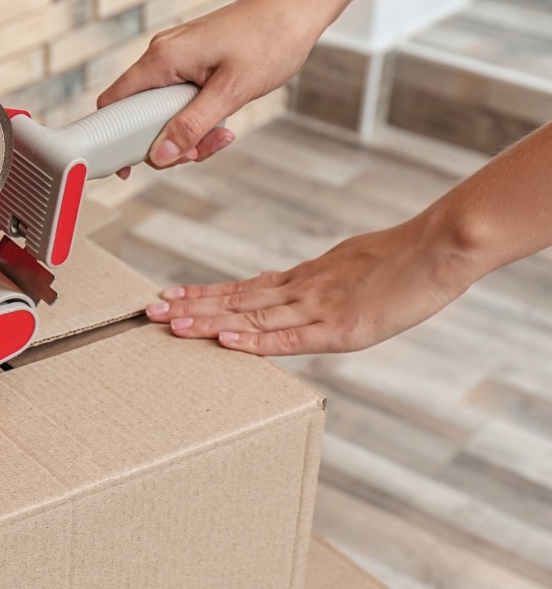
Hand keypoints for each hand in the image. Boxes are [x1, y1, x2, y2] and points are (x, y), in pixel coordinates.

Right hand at [97, 0, 324, 176]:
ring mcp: (177, 57)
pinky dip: (197, 116)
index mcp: (162, 58)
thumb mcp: (230, 92)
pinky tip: (223, 120)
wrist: (298, 9)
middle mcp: (162, 55)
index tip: (132, 166)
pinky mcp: (192, 60)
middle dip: (167, 141)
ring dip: (188, 131)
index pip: (115, 103)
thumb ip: (192, 125)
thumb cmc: (270, 39)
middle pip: (139, 114)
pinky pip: (180, 99)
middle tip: (199, 151)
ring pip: (163, 110)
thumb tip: (162, 154)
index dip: (115, 139)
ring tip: (222, 134)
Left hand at [144, 219, 479, 354]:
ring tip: (171, 324)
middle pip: (236, 301)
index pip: (242, 289)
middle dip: (191, 307)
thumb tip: (286, 295)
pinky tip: (226, 341)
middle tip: (149, 310)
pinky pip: (290, 338)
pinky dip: (256, 340)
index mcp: (302, 280)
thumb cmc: (399, 260)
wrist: (439, 247)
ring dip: (208, 321)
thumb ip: (313, 284)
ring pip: (252, 317)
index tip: (169, 296)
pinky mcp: (341, 328)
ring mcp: (318, 308)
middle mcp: (300, 292)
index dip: (204, 294)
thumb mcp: (345, 268)